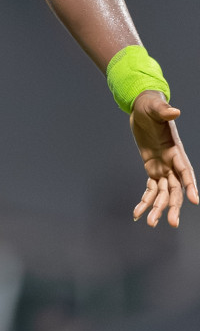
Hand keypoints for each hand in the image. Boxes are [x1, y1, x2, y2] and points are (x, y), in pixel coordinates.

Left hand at [130, 91, 198, 227]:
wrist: (143, 108)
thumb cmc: (151, 107)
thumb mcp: (155, 107)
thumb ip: (164, 111)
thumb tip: (174, 112)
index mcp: (176, 150)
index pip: (186, 171)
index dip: (190, 185)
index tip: (195, 200)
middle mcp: (172, 162)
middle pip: (175, 188)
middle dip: (173, 205)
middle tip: (171, 223)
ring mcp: (163, 167)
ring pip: (163, 193)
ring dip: (158, 208)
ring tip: (151, 223)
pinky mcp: (152, 169)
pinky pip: (150, 189)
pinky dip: (145, 201)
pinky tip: (137, 213)